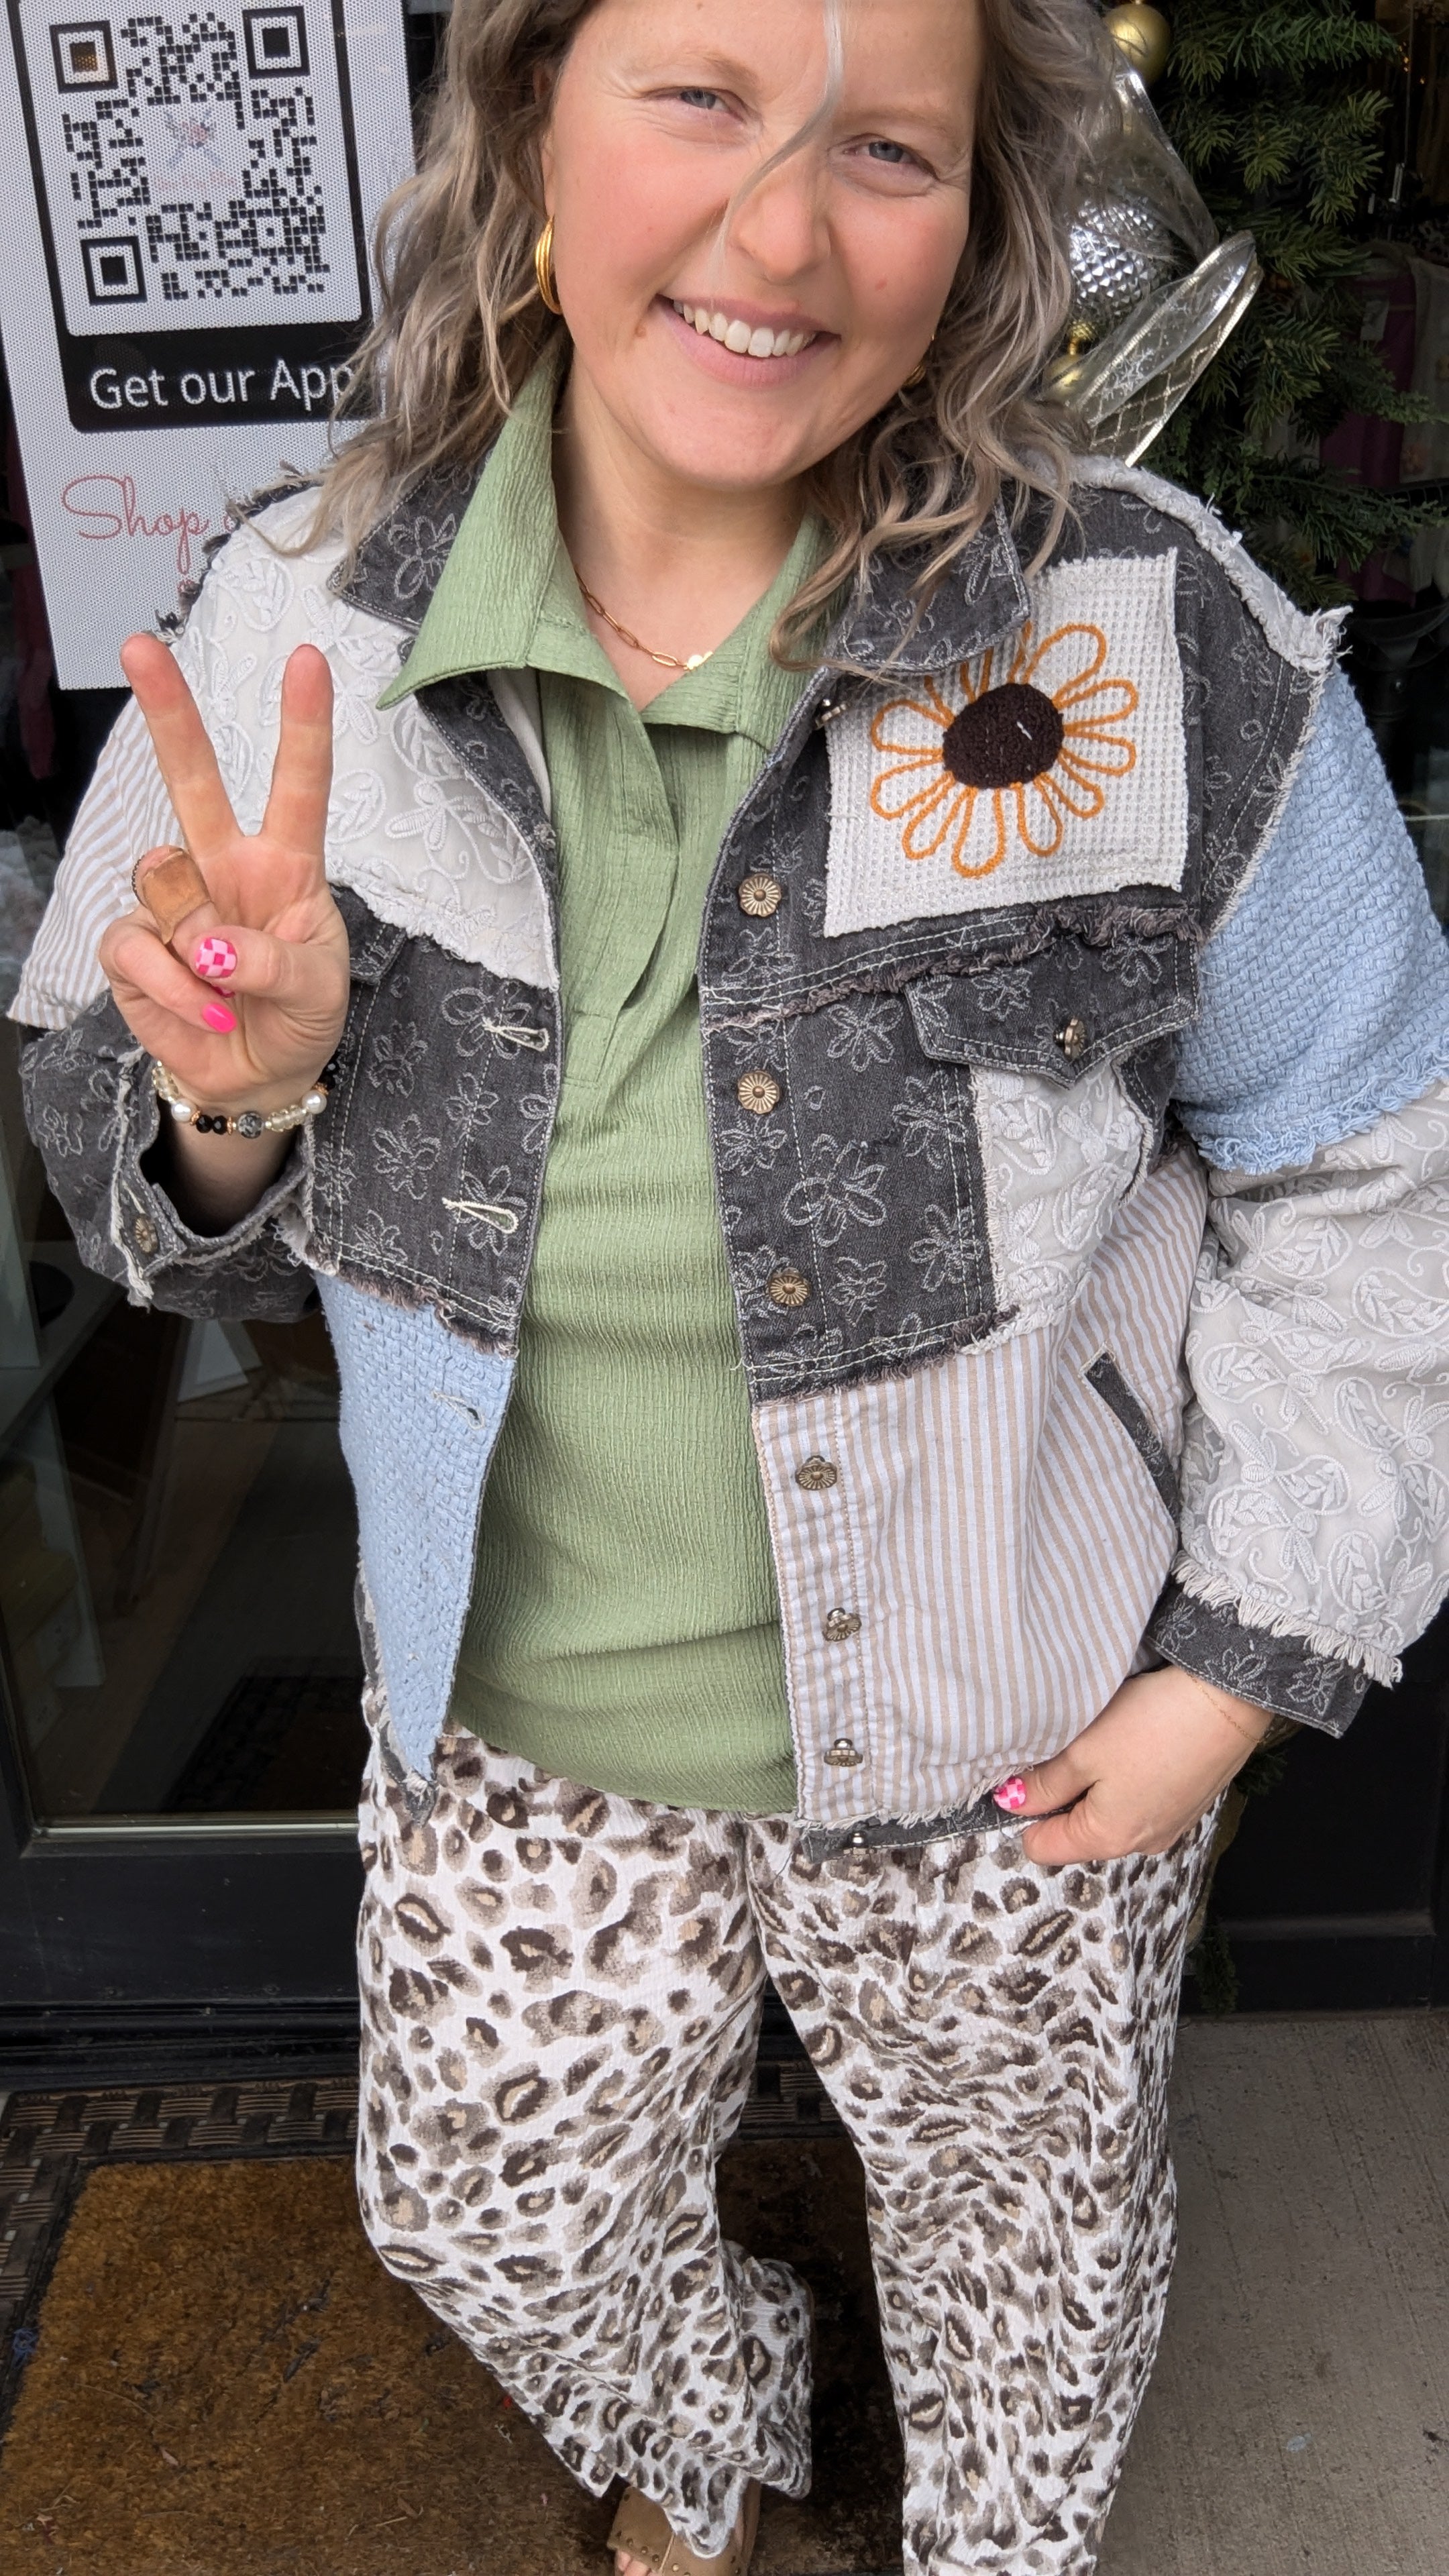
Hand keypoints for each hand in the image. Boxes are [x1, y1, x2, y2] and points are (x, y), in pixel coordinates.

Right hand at [98, 634, 349, 1111]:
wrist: (257, 1076)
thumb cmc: (299, 1018)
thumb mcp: (318, 991)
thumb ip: (274, 961)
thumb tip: (209, 944)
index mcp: (284, 863)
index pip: (297, 784)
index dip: (303, 723)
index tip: (308, 660)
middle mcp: (223, 866)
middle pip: (193, 778)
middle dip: (168, 711)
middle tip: (140, 647)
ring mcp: (174, 901)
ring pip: (164, 879)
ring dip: (201, 948)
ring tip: (230, 992)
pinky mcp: (134, 944)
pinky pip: (141, 947)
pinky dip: (178, 990)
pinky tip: (206, 1011)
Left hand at [1008, 1666, 1272, 1866]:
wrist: (1227, 1701)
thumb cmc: (1153, 1725)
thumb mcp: (1082, 1751)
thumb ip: (1044, 1784)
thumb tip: (1012, 1801)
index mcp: (1107, 1838)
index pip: (1042, 1847)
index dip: (1024, 1811)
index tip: (1026, 1774)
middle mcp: (1140, 1843)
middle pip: (1077, 1831)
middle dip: (1063, 1795)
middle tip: (1068, 1748)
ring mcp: (1168, 1825)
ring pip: (1109, 1813)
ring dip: (1097, 1784)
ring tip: (1105, 1742)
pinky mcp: (1186, 1804)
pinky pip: (1140, 1801)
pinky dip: (1128, 1778)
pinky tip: (1136, 1743)